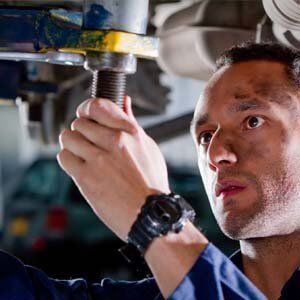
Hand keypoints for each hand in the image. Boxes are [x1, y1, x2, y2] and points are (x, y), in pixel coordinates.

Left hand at [57, 96, 169, 240]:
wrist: (149, 213)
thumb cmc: (151, 182)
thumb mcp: (148, 147)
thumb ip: (131, 122)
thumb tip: (124, 102)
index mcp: (130, 132)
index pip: (96, 106)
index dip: (86, 109)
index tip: (86, 115)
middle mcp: (114, 142)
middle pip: (78, 122)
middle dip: (82, 131)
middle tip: (89, 142)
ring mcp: (98, 159)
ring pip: (68, 137)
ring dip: (73, 144)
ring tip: (83, 154)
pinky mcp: (86, 177)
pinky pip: (64, 157)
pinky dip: (69, 159)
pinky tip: (80, 166)